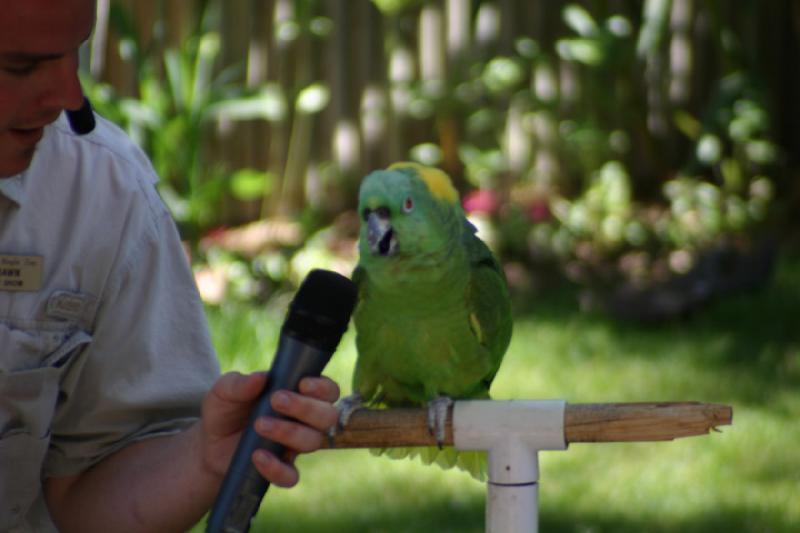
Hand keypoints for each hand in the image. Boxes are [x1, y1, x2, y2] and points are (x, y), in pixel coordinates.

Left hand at [199, 371, 339, 487]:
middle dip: (306, 407)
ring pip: (313, 442)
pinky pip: (291, 476)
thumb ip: (239, 383)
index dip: (323, 388)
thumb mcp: (225, 391)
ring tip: (259, 425)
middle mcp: (304, 421)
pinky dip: (277, 468)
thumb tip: (260, 378)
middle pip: (328, 416)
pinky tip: (257, 456)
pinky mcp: (280, 469)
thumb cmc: (225, 409)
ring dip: (289, 432)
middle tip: (276, 400)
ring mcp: (294, 446)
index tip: (303, 384)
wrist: (208, 443)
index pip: (328, 391)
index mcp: (299, 395)